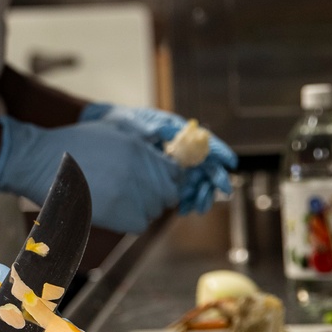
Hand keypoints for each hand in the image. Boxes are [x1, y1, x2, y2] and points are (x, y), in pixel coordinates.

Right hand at [0, 116, 184, 233]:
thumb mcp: (111, 131)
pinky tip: (114, 210)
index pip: (175, 172)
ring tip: (120, 199)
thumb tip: (162, 148)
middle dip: (158, 194)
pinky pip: (139, 223)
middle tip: (139, 194)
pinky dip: (130, 220)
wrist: (40, 162)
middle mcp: (139, 170)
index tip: (159, 182)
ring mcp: (129, 193)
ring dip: (143, 207)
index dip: (170, 178)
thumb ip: (140, 138)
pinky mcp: (117, 213)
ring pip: (154, 210)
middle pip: (168, 194)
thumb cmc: (74, 144)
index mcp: (139, 148)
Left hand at [81, 103, 236, 215]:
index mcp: (177, 131)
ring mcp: (173, 164)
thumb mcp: (132, 122)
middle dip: (212, 181)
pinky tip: (184, 209)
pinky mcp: (165, 178)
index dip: (219, 151)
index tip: (230, 162)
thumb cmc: (119, 122)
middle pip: (205, 164)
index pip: (204, 140)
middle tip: (217, 194)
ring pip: (196, 181)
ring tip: (197, 207)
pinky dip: (186, 200)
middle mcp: (180, 148)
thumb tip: (162, 131)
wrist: (101, 134)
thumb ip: (149, 127)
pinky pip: (182, 191)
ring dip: (200, 194)